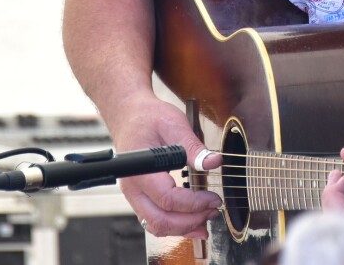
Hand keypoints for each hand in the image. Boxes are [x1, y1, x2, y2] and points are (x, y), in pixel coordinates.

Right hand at [110, 95, 222, 237]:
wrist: (129, 115)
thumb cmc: (149, 118)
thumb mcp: (174, 124)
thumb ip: (193, 146)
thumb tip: (214, 161)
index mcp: (140, 171)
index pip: (167, 199)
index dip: (193, 203)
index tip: (214, 199)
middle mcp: (133, 188)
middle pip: (159, 220)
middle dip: (190, 221)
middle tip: (213, 211)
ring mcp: (134, 195)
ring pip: (155, 225)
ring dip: (182, 227)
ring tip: (206, 219)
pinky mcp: (141, 196)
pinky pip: (154, 219)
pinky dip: (174, 225)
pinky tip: (192, 220)